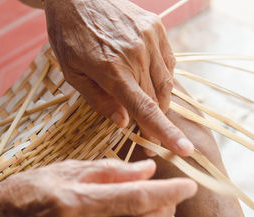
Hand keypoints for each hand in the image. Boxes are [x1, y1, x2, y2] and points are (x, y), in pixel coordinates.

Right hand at [0, 159, 195, 216]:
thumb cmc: (16, 198)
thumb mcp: (58, 172)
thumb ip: (106, 171)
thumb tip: (146, 169)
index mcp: (74, 203)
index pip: (137, 197)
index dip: (169, 192)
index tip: (190, 185)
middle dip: (166, 210)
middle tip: (174, 195)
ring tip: (159, 209)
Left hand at [44, 0, 194, 156]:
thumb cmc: (69, 36)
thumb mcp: (72, 73)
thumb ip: (99, 100)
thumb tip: (124, 123)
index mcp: (112, 70)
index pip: (145, 109)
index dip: (165, 133)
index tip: (184, 150)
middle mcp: (136, 54)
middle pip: (156, 99)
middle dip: (154, 120)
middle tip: (144, 129)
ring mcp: (149, 38)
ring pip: (166, 83)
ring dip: (159, 100)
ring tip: (142, 99)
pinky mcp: (156, 28)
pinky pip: (168, 63)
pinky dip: (161, 77)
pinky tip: (147, 77)